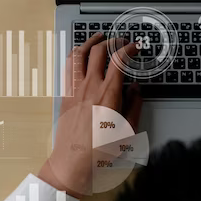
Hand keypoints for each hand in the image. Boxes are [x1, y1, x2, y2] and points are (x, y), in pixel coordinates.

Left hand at [38, 33, 142, 197]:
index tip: (135, 47)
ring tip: (98, 37)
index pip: (120, 59)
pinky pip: (68, 67)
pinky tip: (79, 54)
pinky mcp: (65, 94)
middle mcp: (90, 86)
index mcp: (108, 93)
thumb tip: (135, 88)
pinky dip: (75, 54)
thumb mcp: (128, 130)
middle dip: (113, 41)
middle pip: (99, 50)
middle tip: (121, 42)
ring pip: (79, 54)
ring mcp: (75, 89)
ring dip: (90, 42)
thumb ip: (135, 104)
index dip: (129, 48)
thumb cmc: (100, 150)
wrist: (73, 162)